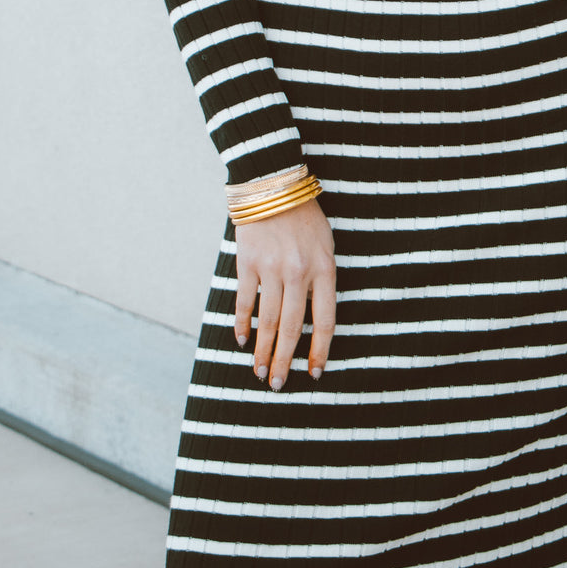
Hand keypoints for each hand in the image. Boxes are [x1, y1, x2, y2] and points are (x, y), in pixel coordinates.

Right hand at [233, 198, 335, 390]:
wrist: (273, 184)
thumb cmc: (304, 217)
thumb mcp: (325, 244)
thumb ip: (320, 278)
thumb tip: (311, 317)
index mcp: (324, 268)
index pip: (325, 320)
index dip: (319, 351)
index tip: (313, 373)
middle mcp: (298, 272)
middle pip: (293, 327)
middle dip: (285, 360)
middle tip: (277, 383)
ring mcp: (271, 268)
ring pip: (268, 320)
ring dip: (263, 350)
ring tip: (260, 371)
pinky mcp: (247, 263)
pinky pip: (244, 301)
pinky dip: (242, 324)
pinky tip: (241, 340)